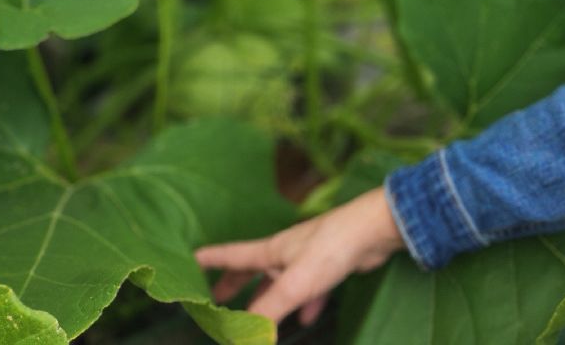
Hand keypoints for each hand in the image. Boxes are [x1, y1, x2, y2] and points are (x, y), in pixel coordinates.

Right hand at [194, 184, 405, 325]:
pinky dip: (305, 304)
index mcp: (271, 250)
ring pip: (281, 281)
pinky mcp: (331, 266)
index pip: (232, 255)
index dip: (210, 260)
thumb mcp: (294, 284)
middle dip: (235, 284)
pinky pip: (311, 289)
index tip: (189, 261)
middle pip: (253, 268)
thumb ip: (269, 312)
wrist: (374, 229)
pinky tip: (307, 318)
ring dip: (269, 298)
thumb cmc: (331, 248)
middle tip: (219, 298)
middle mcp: (286, 252)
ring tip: (259, 316)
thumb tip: (245, 337)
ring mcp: (309, 257)